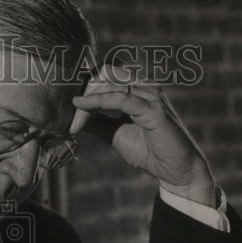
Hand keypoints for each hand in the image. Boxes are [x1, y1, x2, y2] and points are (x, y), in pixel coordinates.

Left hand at [70, 69, 216, 205]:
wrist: (173, 170)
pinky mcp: (153, 109)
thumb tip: (75, 114)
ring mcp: (150, 95)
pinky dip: (97, 102)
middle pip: (106, 72)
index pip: (105, 73)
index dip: (85, 85)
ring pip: (110, 83)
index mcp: (137, 88)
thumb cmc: (148, 151)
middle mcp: (145, 86)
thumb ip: (96, 122)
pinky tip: (81, 106)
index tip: (68, 104)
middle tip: (69, 109)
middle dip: (84, 88)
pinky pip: (120, 99)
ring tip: (74, 118)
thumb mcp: (114, 133)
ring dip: (87, 99)